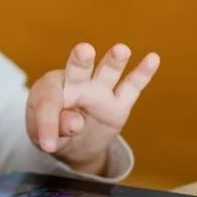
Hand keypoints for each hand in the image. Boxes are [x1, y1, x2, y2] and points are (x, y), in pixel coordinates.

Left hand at [27, 43, 159, 173]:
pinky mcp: (119, 102)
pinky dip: (142, 73)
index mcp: (50, 88)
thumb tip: (76, 122)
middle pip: (78, 70)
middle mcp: (76, 83)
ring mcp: (100, 91)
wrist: (72, 141)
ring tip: (121, 50)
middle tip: (84, 50)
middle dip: (80, 61)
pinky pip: (131, 86)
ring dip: (114, 62)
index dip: (48, 124)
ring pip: (107, 73)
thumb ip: (54, 129)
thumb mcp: (43, 134)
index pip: (49, 102)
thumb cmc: (52, 130)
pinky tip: (152, 59)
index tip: (48, 145)